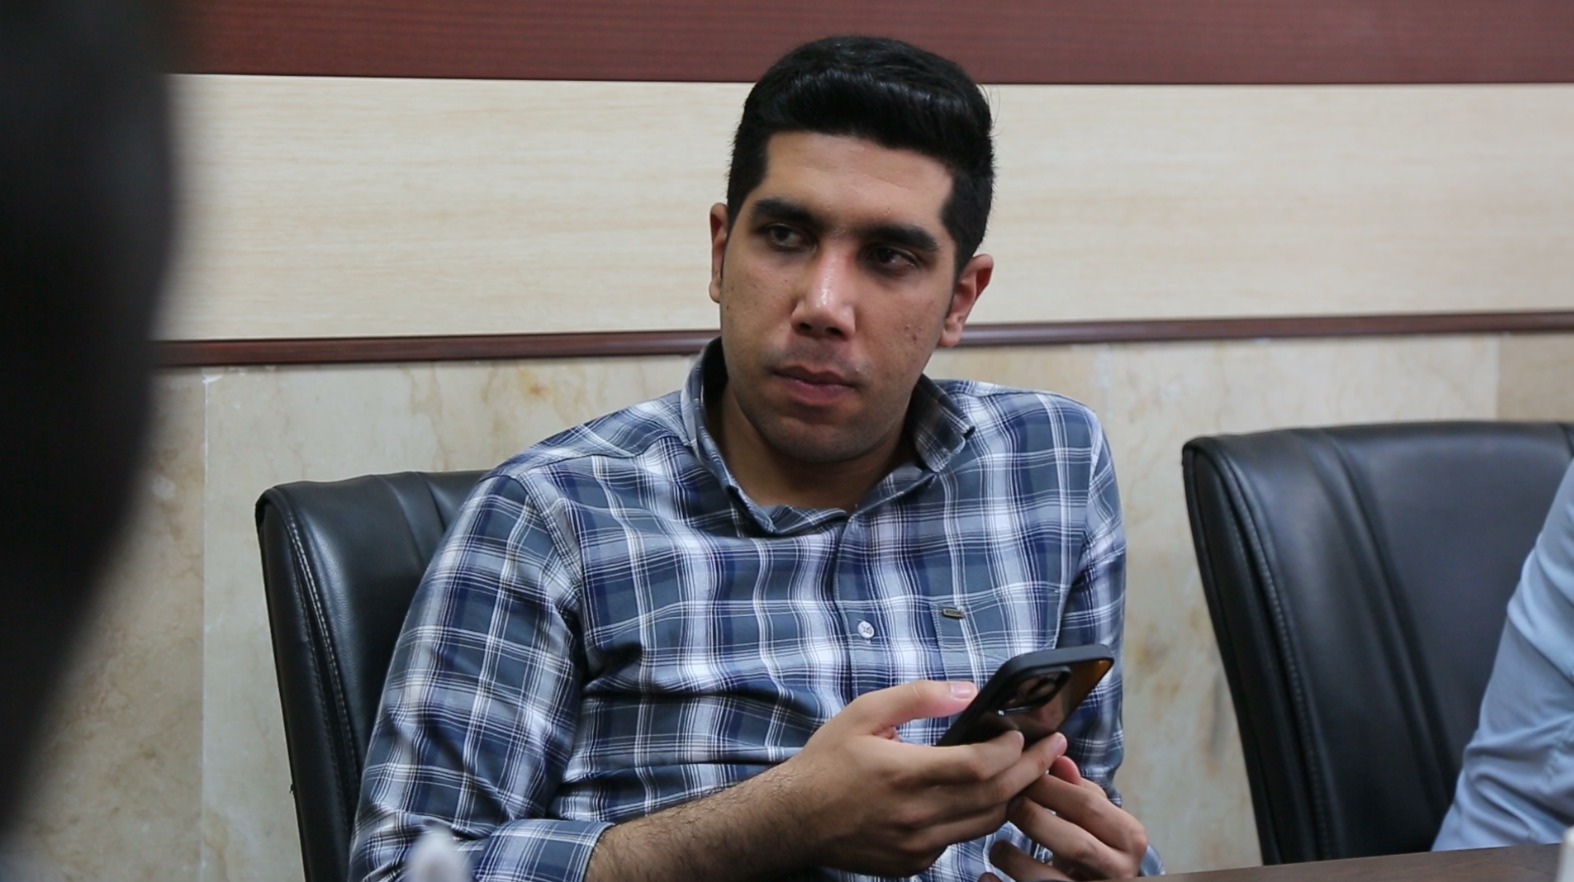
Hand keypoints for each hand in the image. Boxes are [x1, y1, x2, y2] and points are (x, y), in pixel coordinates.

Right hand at [778, 680, 1067, 877]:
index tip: (1023, 732)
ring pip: (986, 823)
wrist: (793, 819)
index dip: (1012, 749)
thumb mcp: (866, 713)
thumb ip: (919, 697)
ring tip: (1028, 771)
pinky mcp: (914, 862)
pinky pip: (960, 840)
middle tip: (1053, 749)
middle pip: (996, 797)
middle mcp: (916, 815)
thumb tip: (969, 691)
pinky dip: (978, 817)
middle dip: (1032, 770)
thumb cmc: (828, 762)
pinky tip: (982, 796)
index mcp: (904, 773)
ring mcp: (918, 845)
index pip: (980, 766)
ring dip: (1014, 796)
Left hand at [979, 755, 1147, 881]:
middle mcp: (1120, 870)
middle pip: (1074, 843)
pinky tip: (988, 877)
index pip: (1086, 805)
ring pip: (1050, 879)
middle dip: (1033, 819)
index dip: (1048, 788)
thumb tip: (1058, 758)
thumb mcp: (1092, 817)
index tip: (1022, 778)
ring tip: (998, 848)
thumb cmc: (1092, 845)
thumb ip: (1076, 788)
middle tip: (1009, 805)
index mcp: (1129, 837)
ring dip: (1015, 860)